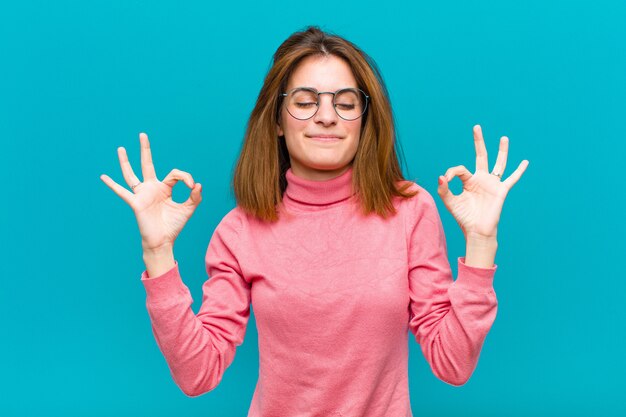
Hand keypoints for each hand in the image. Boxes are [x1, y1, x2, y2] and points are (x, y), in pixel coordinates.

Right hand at [100, 133, 201, 250]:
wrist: (163, 241)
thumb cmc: (174, 225)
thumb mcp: (188, 209)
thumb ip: (195, 197)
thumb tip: (197, 184)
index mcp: (164, 188)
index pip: (174, 174)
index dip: (185, 177)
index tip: (192, 187)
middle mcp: (151, 188)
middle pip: (147, 164)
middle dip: (145, 149)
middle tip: (143, 134)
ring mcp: (142, 194)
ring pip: (131, 174)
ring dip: (125, 162)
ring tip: (121, 148)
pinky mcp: (136, 203)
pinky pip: (122, 192)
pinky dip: (112, 185)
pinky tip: (103, 177)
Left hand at [437, 125, 528, 238]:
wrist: (476, 231)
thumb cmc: (463, 217)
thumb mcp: (450, 202)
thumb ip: (444, 189)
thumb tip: (441, 176)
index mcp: (468, 181)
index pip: (460, 169)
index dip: (451, 172)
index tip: (446, 180)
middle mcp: (481, 179)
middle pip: (481, 156)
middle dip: (479, 142)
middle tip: (476, 127)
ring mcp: (492, 184)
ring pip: (499, 163)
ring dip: (502, 151)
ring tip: (504, 138)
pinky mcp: (501, 190)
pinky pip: (512, 179)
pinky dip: (519, 171)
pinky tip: (525, 162)